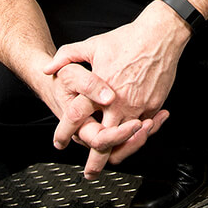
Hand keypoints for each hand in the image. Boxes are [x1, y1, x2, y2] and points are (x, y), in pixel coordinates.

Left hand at [44, 2, 190, 176]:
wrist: (159, 35)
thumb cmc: (127, 39)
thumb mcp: (92, 45)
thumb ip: (66, 56)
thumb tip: (47, 68)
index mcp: (99, 91)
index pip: (77, 119)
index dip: (65, 133)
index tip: (60, 142)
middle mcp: (118, 104)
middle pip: (103, 142)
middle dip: (95, 162)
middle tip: (90, 172)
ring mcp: (138, 107)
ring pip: (127, 141)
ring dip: (120, 152)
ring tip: (112, 159)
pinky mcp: (153, 106)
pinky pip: (145, 128)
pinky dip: (140, 135)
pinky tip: (135, 135)